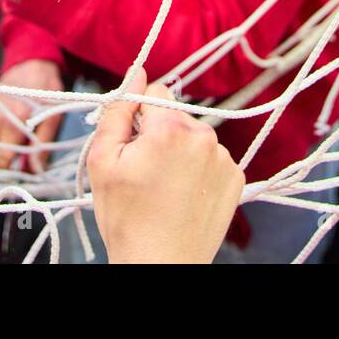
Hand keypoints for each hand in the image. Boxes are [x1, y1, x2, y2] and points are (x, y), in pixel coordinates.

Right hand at [0, 59, 63, 171]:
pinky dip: (12, 131)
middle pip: (5, 154)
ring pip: (4, 143)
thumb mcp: (53, 116)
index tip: (24, 174)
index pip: (2, 161)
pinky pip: (1, 132)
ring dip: (17, 141)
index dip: (12, 172)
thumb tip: (36, 171)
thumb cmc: (46, 87)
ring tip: (31, 126)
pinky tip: (22, 118)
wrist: (30, 62)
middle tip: (36, 147)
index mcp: (13, 124)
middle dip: (19, 156)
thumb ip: (43, 145)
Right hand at [87, 71, 244, 263]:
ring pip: (194, 138)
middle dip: (159, 134)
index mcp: (171, 128)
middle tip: (145, 173)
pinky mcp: (236, 178)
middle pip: (175, 116)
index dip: (138, 116)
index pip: (155, 92)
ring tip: (165, 188)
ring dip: (180, 153)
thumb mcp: (102, 160)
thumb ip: (118, 110)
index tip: (132, 144)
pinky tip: (184, 196)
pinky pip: (212, 159)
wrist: (160, 265)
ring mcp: (225, 159)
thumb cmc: (126, 218)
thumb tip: (136, 72)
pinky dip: (198, 171)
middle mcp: (205, 137)